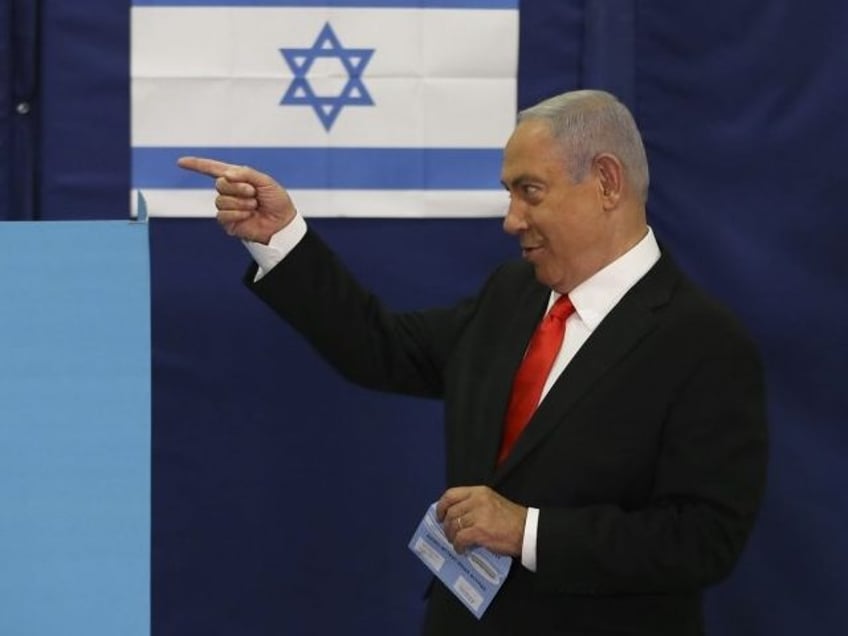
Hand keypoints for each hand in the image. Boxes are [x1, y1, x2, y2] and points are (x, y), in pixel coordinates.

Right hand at [177, 156, 296, 243]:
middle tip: (253, 193)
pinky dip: (237, 214)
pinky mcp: (228, 222)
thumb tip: (226, 175)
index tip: (181, 162)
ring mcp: (228, 207)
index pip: (213, 169)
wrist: (282, 223)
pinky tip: (248, 216)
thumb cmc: (276, 201)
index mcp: (237, 179)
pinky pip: (222, 214)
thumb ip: (246, 174)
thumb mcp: (265, 181)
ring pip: (221, 200)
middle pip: (220, 184)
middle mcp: (230, 192)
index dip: (197, 165)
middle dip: (238, 187)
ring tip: (254, 205)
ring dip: (240, 202)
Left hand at [436, 486, 526, 556]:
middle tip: (448, 534)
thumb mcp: (492, 502)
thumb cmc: (511, 519)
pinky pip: (460, 538)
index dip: (441, 506)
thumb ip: (474, 505)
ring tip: (456, 542)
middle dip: (446, 525)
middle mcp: (477, 500)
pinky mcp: (480, 531)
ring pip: (454, 526)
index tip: (439, 516)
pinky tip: (462, 550)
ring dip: (452, 537)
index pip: (451, 494)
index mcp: (479, 492)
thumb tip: (455, 516)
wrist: (527, 530)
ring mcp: (478, 515)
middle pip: (451, 512)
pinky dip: (458, 546)